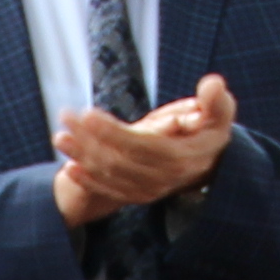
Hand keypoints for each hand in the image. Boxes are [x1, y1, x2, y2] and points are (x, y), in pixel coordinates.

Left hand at [52, 74, 238, 225]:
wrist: (212, 159)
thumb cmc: (211, 125)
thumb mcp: (220, 109)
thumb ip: (216, 99)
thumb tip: (213, 85)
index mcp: (183, 156)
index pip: (143, 147)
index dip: (115, 133)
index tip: (89, 114)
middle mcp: (166, 178)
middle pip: (122, 162)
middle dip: (90, 140)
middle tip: (66, 117)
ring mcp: (153, 189)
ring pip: (112, 177)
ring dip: (83, 159)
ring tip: (60, 138)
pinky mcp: (142, 194)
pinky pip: (112, 192)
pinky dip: (90, 182)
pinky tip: (70, 167)